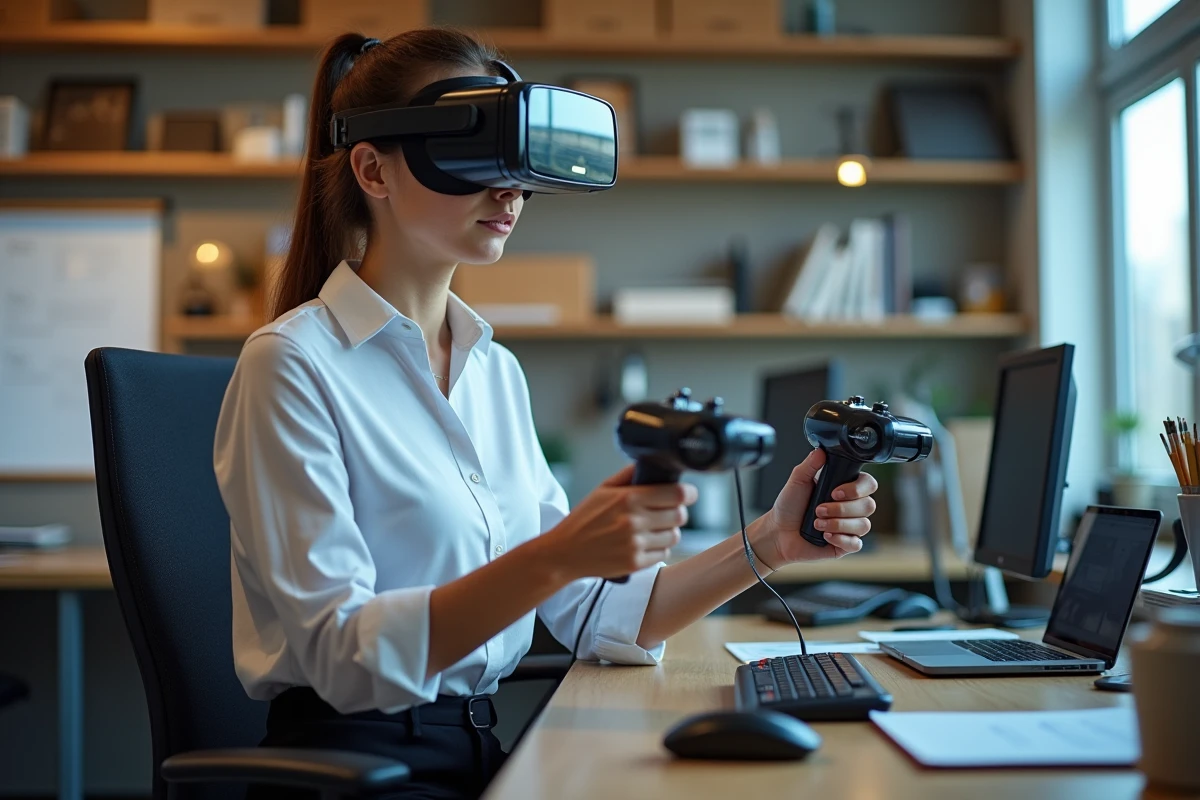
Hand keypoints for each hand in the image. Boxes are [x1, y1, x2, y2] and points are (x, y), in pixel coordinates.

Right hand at [540, 465, 697, 580]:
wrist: (565, 552)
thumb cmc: (584, 519)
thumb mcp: (602, 489)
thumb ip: (628, 475)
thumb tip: (651, 463)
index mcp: (628, 498)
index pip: (677, 494)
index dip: (688, 493)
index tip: (687, 494)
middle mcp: (635, 521)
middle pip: (680, 515)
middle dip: (677, 511)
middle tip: (668, 511)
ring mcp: (636, 544)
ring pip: (674, 536)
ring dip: (669, 531)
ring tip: (654, 528)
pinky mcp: (636, 563)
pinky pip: (664, 553)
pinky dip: (659, 548)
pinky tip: (645, 543)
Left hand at [750, 448, 877, 567]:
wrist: (778, 532)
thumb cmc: (789, 507)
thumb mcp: (797, 481)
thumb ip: (810, 465)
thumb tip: (821, 451)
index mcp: (845, 489)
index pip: (868, 484)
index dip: (856, 489)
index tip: (834, 492)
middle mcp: (851, 507)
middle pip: (869, 505)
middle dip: (842, 509)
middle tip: (818, 509)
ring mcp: (850, 527)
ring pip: (863, 525)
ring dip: (838, 524)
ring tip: (817, 523)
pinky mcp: (845, 545)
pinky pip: (856, 543)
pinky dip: (840, 539)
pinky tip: (825, 536)